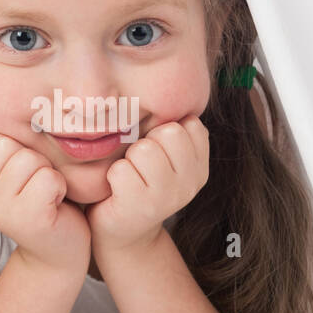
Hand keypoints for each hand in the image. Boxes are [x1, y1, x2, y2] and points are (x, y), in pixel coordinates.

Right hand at [0, 130, 90, 274]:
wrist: (58, 252)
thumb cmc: (42, 201)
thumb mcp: (15, 171)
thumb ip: (4, 146)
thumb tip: (5, 98)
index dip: (15, 148)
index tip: (23, 174)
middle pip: (6, 143)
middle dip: (32, 158)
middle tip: (38, 185)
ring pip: (28, 158)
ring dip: (47, 173)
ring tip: (47, 194)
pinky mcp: (27, 219)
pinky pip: (48, 178)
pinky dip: (60, 187)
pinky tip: (56, 204)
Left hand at [84, 115, 209, 254]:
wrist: (122, 232)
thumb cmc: (137, 182)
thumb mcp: (163, 154)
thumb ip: (172, 128)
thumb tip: (172, 80)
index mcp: (199, 164)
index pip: (187, 122)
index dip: (162, 132)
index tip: (156, 154)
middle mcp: (191, 182)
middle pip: (168, 132)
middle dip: (146, 143)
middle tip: (139, 167)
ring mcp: (169, 197)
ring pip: (144, 149)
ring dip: (128, 160)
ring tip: (129, 177)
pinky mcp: (142, 208)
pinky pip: (121, 170)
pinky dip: (113, 177)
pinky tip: (117, 191)